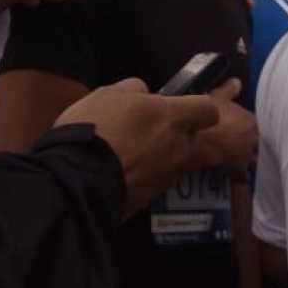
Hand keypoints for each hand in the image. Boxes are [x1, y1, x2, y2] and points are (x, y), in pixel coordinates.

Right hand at [55, 78, 219, 215]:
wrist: (78, 179)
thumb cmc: (95, 128)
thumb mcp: (108, 93)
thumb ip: (134, 90)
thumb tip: (144, 94)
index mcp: (170, 116)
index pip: (209, 110)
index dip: (199, 108)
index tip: (183, 108)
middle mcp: (178, 146)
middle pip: (200, 142)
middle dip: (186, 137)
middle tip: (160, 133)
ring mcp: (168, 174)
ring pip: (181, 163)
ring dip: (167, 157)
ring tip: (138, 153)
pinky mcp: (154, 197)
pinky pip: (161, 180)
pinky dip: (151, 175)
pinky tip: (128, 170)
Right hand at [187, 79, 257, 177]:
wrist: (201, 140)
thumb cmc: (211, 116)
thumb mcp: (218, 97)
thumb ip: (229, 89)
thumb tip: (237, 81)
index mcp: (251, 121)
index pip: (261, 124)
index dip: (257, 125)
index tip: (254, 127)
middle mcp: (254, 140)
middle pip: (262, 144)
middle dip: (261, 145)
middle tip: (258, 147)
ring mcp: (246, 156)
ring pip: (256, 161)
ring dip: (255, 161)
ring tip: (253, 164)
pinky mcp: (237, 170)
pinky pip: (242, 177)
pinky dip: (241, 178)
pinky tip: (240, 180)